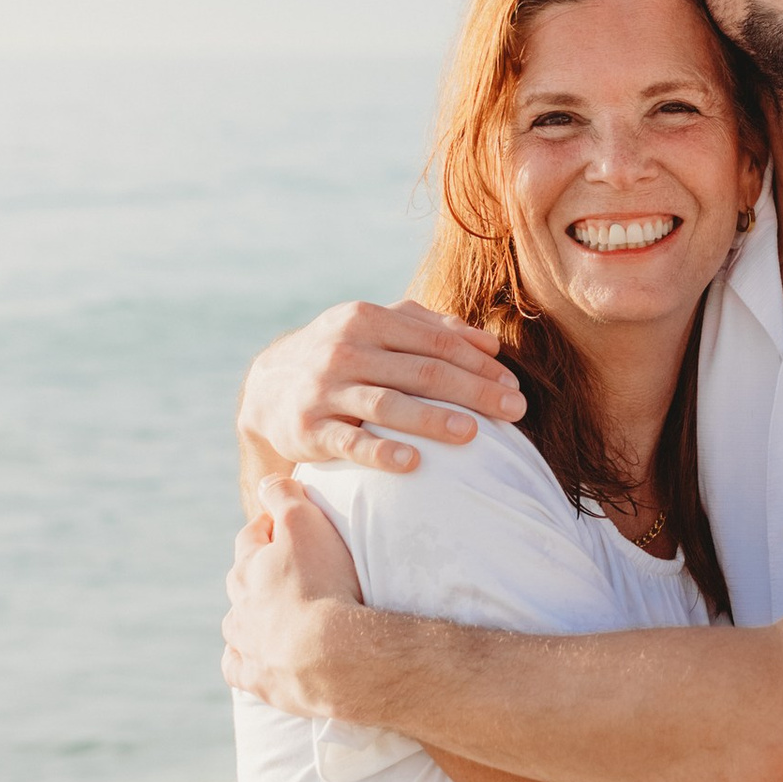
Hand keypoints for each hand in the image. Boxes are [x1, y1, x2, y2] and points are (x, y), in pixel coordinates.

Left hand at [222, 478, 364, 710]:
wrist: (332, 655)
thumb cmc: (321, 584)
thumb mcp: (305, 524)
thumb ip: (284, 496)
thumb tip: (266, 481)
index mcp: (248, 568)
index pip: (251, 537)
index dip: (270, 527)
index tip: (288, 526)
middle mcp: (239, 606)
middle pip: (242, 581)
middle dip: (260, 572)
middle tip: (292, 570)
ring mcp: (246, 645)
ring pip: (237, 626)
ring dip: (252, 617)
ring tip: (279, 615)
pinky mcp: (258, 679)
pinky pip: (237, 668)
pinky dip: (244, 659)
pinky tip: (257, 658)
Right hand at [237, 297, 524, 493]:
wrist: (268, 388)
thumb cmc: (341, 355)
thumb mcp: (375, 328)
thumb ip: (429, 328)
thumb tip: (489, 343)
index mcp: (367, 319)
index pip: (435, 341)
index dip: (478, 363)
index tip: (512, 385)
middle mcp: (346, 349)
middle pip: (422, 371)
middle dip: (474, 391)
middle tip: (514, 411)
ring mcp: (326, 390)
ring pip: (388, 403)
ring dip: (433, 419)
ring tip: (473, 434)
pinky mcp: (309, 428)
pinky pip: (350, 441)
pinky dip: (381, 451)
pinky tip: (413, 463)